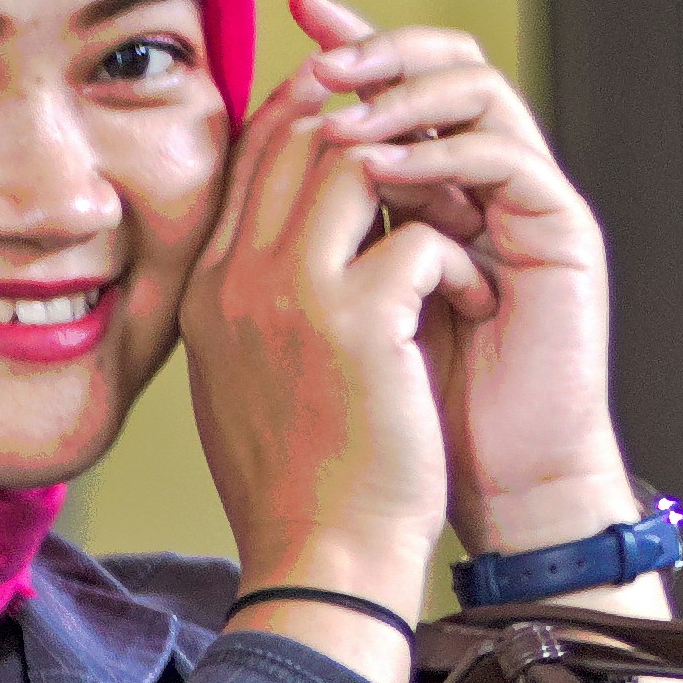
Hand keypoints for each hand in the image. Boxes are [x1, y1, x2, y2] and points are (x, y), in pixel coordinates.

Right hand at [177, 61, 466, 629]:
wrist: (322, 561)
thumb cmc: (298, 488)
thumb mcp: (245, 381)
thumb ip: (256, 304)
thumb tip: (287, 246)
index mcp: (208, 292)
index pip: (252, 157)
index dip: (313, 120)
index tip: (370, 126)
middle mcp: (238, 279)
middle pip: (300, 136)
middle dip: (374, 128)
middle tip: (435, 157)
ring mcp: (292, 294)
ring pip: (358, 163)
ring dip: (423, 185)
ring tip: (458, 228)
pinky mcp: (357, 320)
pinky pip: (421, 236)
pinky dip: (460, 261)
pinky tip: (474, 301)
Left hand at [273, 0, 639, 563]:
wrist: (485, 488)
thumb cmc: (396, 424)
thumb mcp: (327, 311)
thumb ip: (306, 239)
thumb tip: (231, 179)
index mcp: (432, 190)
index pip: (395, 86)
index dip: (348, 41)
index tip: (290, 10)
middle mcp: (484, 183)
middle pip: (444, 63)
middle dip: (378, 47)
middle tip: (319, 51)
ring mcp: (527, 202)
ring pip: (478, 92)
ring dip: (404, 96)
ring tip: (342, 118)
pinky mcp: (562, 232)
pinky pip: (504, 157)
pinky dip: (440, 154)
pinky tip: (385, 170)